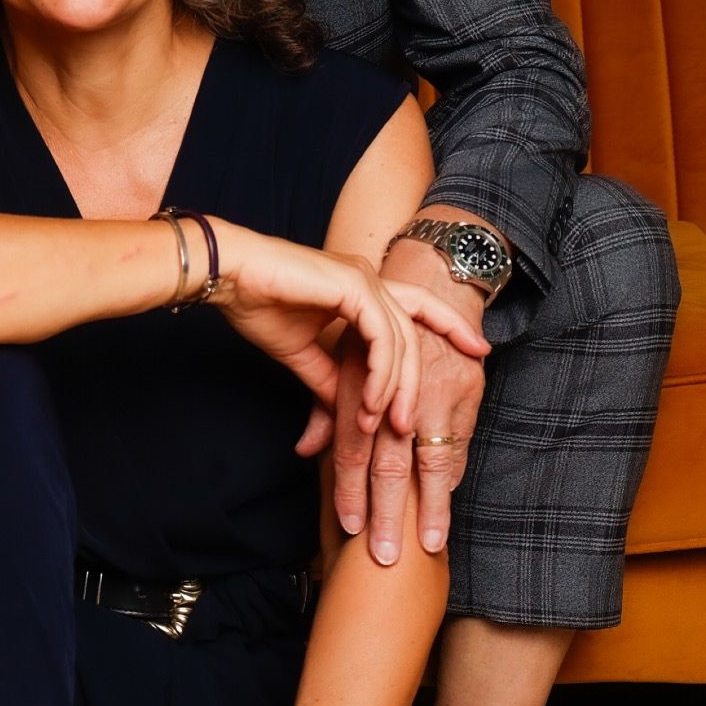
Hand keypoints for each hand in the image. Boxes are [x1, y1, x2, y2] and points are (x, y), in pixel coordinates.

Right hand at [208, 220, 488, 437]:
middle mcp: (369, 279)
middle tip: (416, 424)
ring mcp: (364, 279)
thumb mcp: (303, 354)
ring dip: (396, 389)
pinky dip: (380, 375)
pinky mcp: (352, 287)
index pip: (418, 308)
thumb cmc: (257, 305)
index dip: (450, 326)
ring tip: (388, 427)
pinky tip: (370, 404)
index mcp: (362, 288)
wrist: (227, 278)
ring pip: (403, 339)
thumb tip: (347, 412)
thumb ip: (331, 379)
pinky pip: (382, 338)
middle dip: (424, 377)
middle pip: (419, 328)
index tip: (477, 352)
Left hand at [345, 232, 489, 562]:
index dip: (348, 491)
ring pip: (430, 461)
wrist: (430, 282)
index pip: (350, 448)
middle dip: (388, 513)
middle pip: (389, 463)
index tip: (350, 530)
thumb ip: (326, 408)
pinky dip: (450, 478)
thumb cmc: (378, 328)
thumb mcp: (343, 358)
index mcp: (358, 384)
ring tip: (426, 544)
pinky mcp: (464, 393)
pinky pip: (457, 445)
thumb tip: (304, 450)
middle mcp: (394, 392)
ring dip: (429, 507)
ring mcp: (433, 395)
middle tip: (385, 557)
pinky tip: (444, 508)